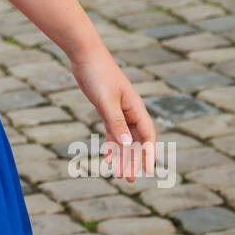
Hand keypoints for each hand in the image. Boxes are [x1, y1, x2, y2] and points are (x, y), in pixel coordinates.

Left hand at [70, 45, 156, 181]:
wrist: (85, 55)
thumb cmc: (98, 74)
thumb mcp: (106, 100)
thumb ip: (116, 122)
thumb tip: (127, 145)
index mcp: (136, 108)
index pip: (148, 136)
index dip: (149, 154)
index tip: (150, 171)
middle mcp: (130, 111)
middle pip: (136, 141)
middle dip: (134, 160)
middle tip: (130, 179)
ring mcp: (118, 110)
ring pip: (124, 138)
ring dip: (122, 156)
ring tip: (120, 174)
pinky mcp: (106, 108)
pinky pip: (112, 131)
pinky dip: (111, 145)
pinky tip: (108, 157)